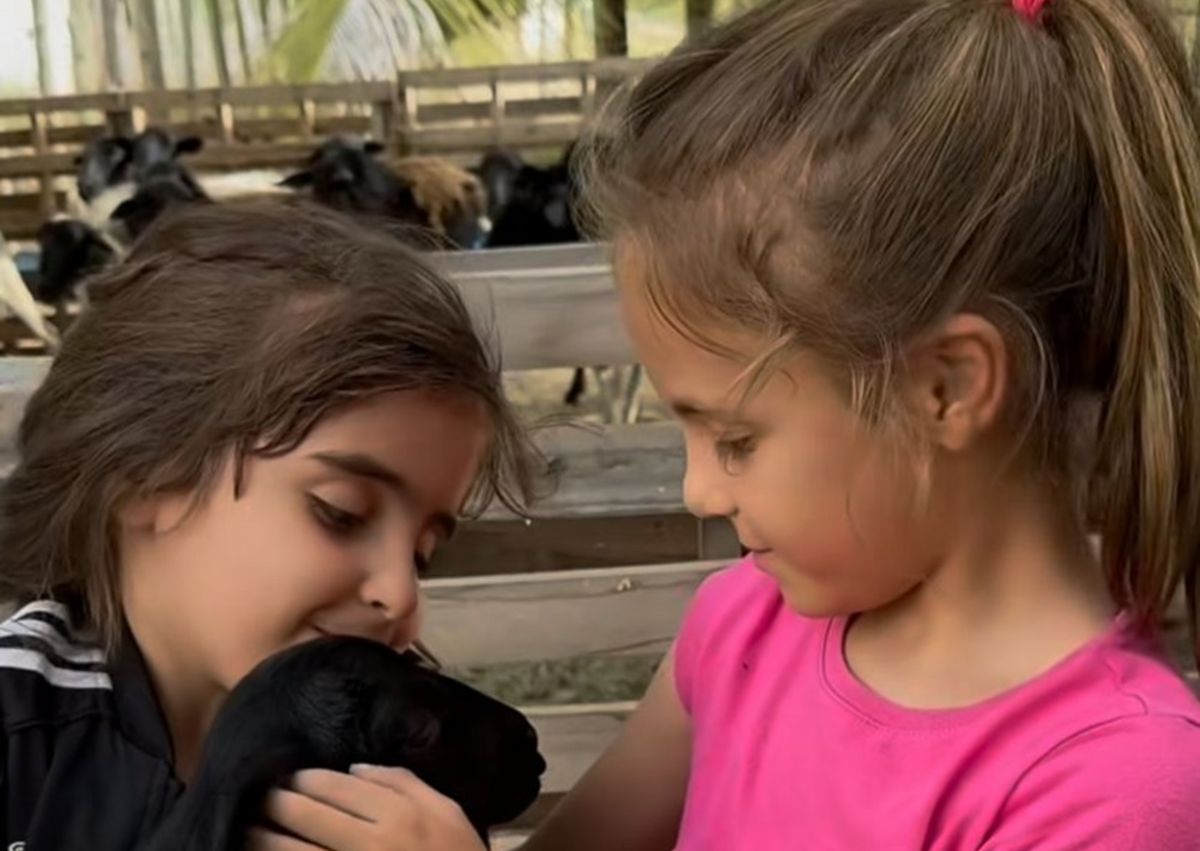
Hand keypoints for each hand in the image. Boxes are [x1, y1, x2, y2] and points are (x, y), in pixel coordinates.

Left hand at [247, 764, 488, 850]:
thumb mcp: (445, 811)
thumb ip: (403, 783)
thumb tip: (355, 768)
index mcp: (396, 815)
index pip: (335, 786)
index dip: (303, 779)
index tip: (286, 775)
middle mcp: (367, 843)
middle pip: (306, 815)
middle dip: (276, 801)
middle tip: (258, 795)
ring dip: (263, 838)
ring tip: (247, 828)